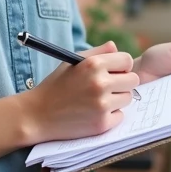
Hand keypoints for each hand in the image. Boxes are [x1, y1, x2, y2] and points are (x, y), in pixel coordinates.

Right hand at [23, 41, 140, 143]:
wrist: (38, 115)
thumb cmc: (56, 85)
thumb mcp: (73, 62)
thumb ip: (97, 52)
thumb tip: (116, 47)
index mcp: (93, 64)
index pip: (127, 60)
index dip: (121, 66)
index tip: (114, 71)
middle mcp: (100, 83)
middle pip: (133, 80)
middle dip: (122, 82)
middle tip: (108, 87)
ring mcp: (102, 105)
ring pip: (128, 98)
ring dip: (117, 99)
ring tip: (98, 100)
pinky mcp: (101, 124)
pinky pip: (120, 116)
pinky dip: (111, 116)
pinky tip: (94, 113)